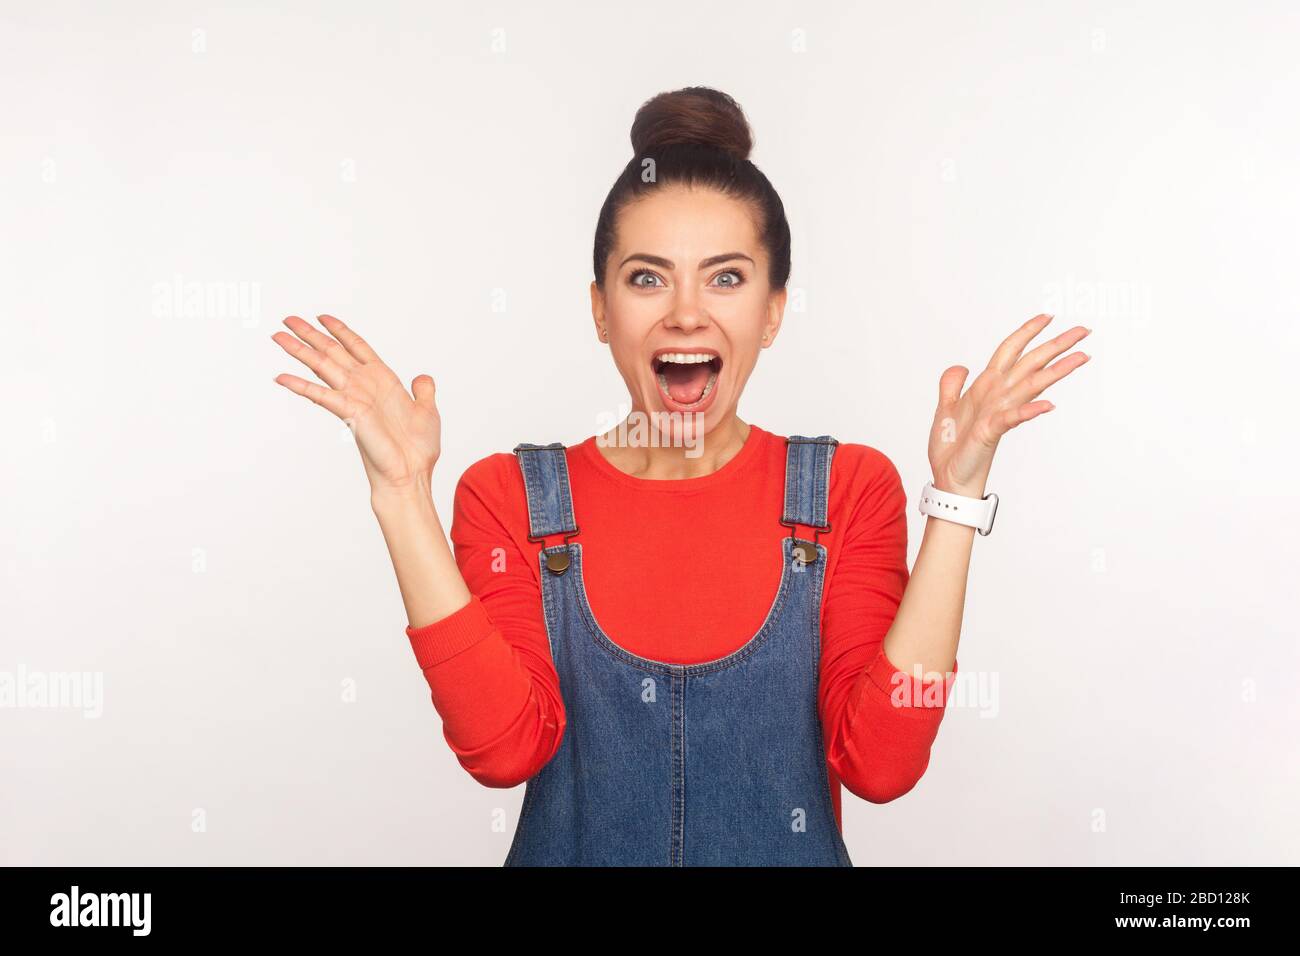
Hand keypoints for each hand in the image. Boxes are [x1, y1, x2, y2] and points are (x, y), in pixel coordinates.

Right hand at [271, 314, 440, 494]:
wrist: (412, 473)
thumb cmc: (418, 450)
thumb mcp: (427, 411)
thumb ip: (423, 391)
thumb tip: (422, 377)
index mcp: (382, 380)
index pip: (357, 348)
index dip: (341, 331)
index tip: (323, 317)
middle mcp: (364, 386)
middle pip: (332, 352)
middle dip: (310, 335)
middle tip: (287, 319)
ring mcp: (354, 398)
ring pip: (322, 366)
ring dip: (299, 351)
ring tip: (278, 336)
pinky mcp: (350, 413)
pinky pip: (321, 395)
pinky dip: (301, 386)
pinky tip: (281, 377)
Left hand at [928, 313, 1089, 495]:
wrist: (948, 478)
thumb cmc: (952, 449)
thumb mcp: (944, 408)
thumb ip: (952, 384)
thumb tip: (962, 365)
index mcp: (985, 387)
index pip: (1010, 352)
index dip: (1026, 333)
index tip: (1048, 317)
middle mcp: (997, 396)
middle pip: (1030, 363)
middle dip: (1056, 346)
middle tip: (1083, 331)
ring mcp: (998, 413)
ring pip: (1030, 385)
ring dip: (1056, 370)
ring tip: (1082, 357)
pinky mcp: (991, 431)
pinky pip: (1012, 417)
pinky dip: (1029, 411)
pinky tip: (1048, 405)